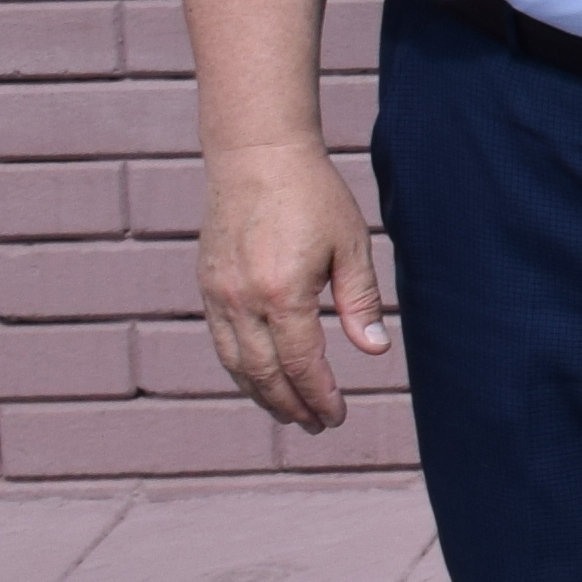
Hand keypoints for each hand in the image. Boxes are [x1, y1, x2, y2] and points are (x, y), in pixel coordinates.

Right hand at [197, 135, 388, 432]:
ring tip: (288, 413)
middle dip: (290, 407)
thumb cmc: (313, 195)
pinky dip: (240, 368)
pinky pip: (221, 341)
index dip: (320, 396)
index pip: (301, 364)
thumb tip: (374, 351)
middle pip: (264, 375)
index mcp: (283, 294)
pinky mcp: (206, 284)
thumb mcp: (351, 245)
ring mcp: (218, 294)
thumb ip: (360, 301)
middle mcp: (242, 300)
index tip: (336, 417)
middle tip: (315, 427)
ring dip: (262, 395)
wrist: (256, 155)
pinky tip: (259, 377)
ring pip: (236, 364)